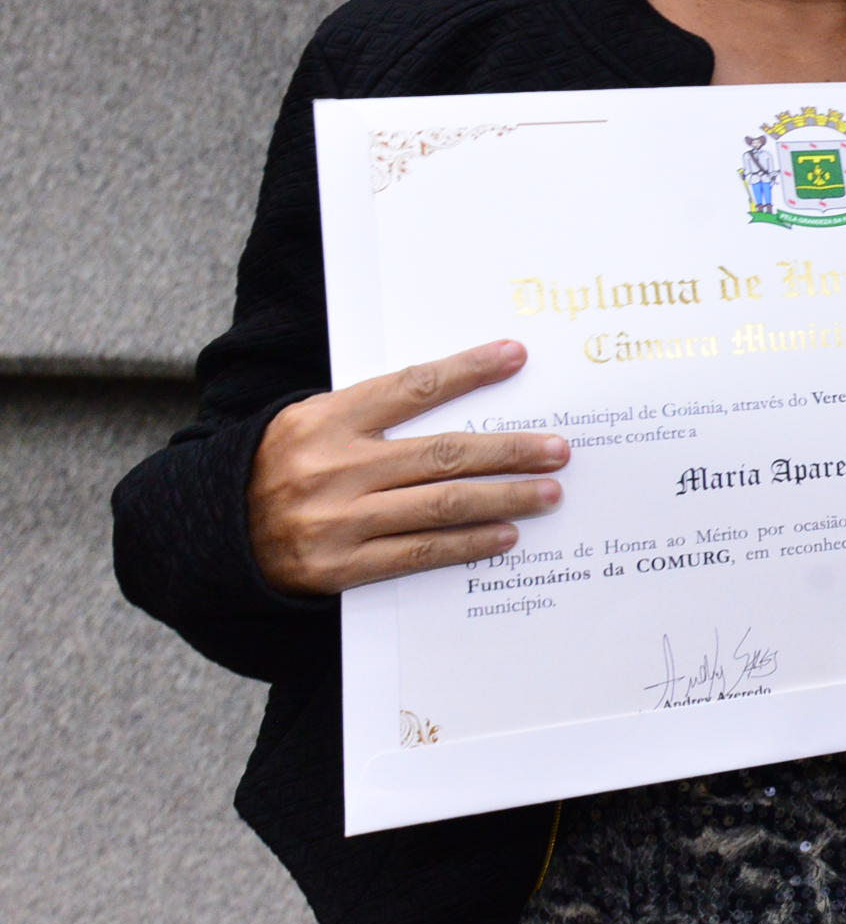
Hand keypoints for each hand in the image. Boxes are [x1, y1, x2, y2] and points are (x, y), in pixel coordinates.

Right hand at [247, 341, 566, 597]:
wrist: (208, 535)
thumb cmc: (278, 467)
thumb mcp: (311, 423)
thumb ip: (372, 414)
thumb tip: (459, 395)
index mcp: (326, 419)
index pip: (411, 387)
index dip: (467, 370)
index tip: (516, 356)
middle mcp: (333, 467)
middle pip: (442, 454)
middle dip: (508, 450)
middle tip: (559, 448)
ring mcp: (336, 520)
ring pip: (439, 505)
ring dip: (503, 498)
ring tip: (548, 493)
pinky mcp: (337, 567)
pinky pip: (417, 553)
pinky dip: (466, 544)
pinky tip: (505, 536)